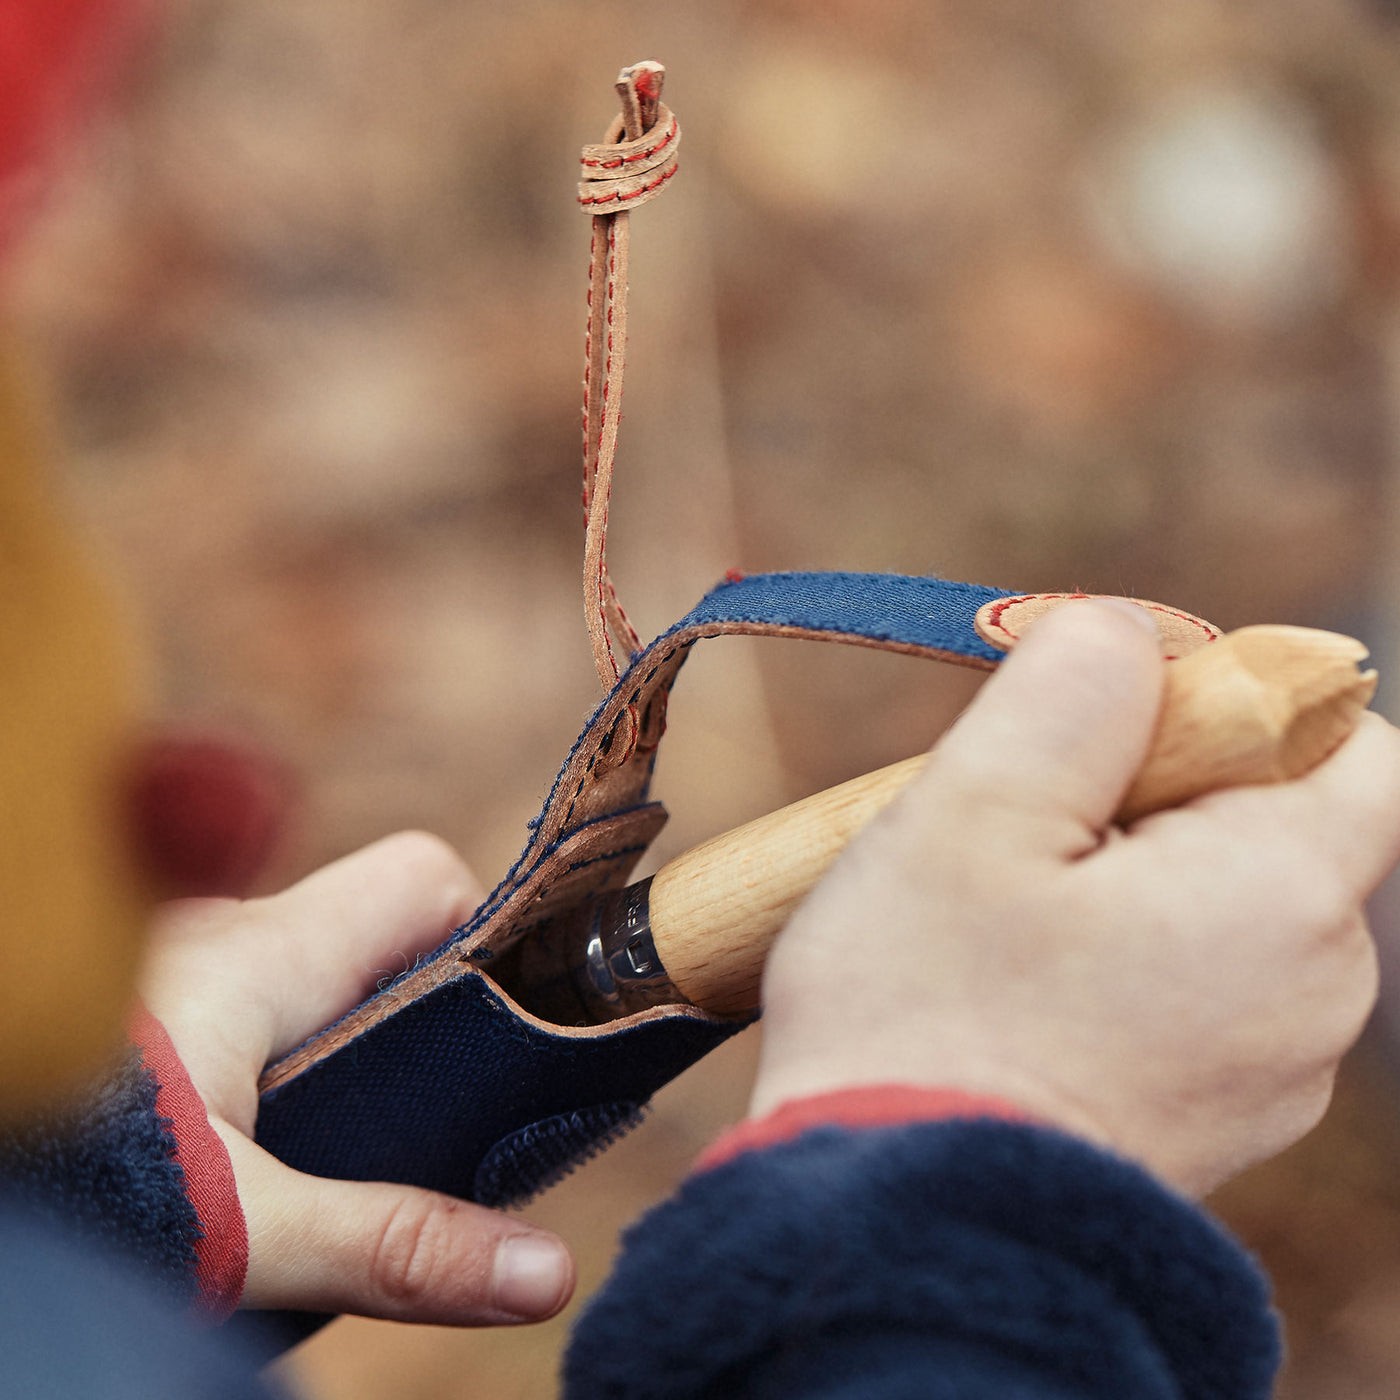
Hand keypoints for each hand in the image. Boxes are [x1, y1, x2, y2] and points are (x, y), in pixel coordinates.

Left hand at [140, 832, 576, 1323]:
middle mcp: (226, 944)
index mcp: (268, 952)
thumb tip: (548, 1272)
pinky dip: (275, 1085)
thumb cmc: (71, 1182)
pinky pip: (247, 1029)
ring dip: (341, 1067)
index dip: (479, 935)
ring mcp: (177, 984)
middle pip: (373, 942)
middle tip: (414, 1132)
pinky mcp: (142, 1032)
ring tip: (327, 1170)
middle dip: (414, 1027)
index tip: (493, 1033)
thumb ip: (396, 1244)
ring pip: (308, 993)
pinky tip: (249, 1170)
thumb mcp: (243, 1228)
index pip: (424, 877)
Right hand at [752, 600, 1399, 1196]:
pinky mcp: (1215, 1117)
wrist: (897, 1229)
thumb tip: (1130, 633)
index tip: (1100, 742)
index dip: (1227, 705)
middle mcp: (1316, 994)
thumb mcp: (972, 808)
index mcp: (1284, 899)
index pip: (1344, 739)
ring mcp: (1272, 1070)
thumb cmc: (921, 1013)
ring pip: (1218, 903)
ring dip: (1121, 878)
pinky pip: (1191, 985)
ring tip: (1004, 926)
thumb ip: (1071, 687)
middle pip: (1269, 819)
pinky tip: (1018, 994)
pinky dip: (1117, 959)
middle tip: (1019, 839)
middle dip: (1148, 796)